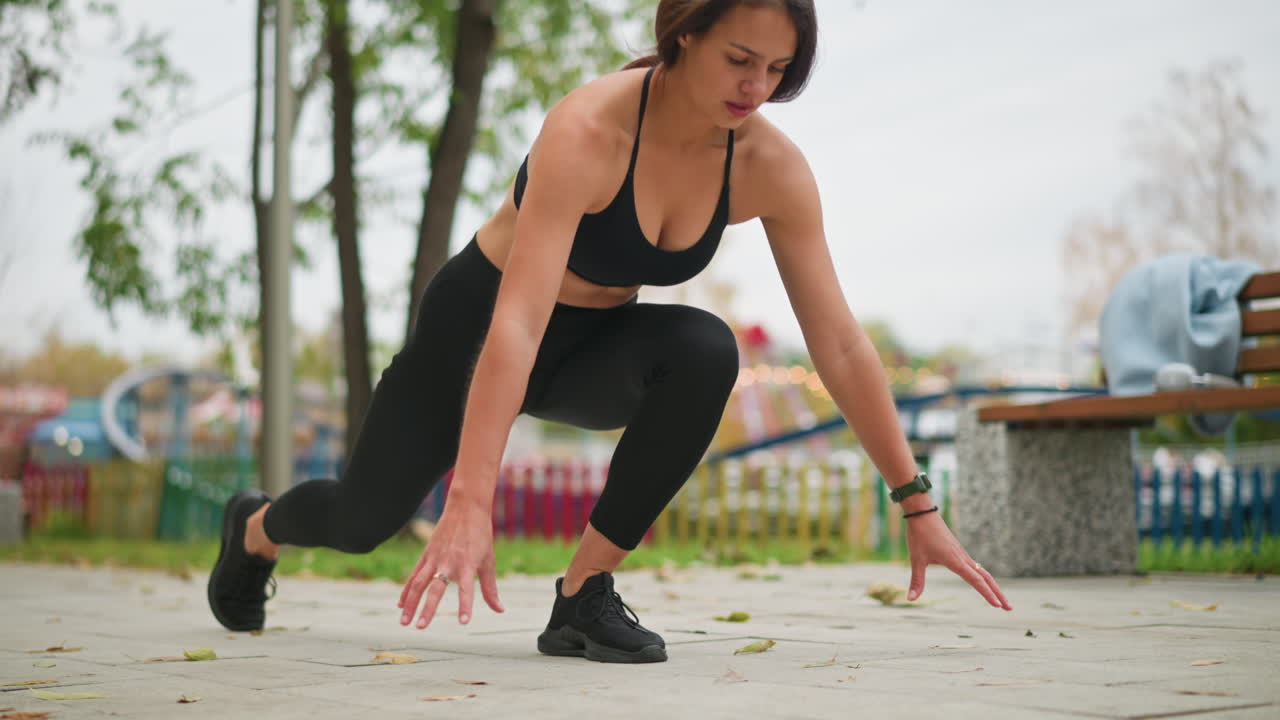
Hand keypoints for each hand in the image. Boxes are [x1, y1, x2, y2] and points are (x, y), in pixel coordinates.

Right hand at [397, 500, 504, 628]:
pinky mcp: (426, 554)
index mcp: (467, 564)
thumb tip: (500, 610)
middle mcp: (448, 562)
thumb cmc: (480, 536)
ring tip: (403, 622)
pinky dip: (406, 590)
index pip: (466, 589)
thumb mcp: (488, 561)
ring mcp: (434, 558)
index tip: (463, 622)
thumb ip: (490, 588)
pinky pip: (414, 575)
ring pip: (418, 583)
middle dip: (427, 609)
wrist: (466, 508)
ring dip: (410, 603)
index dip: (465, 605)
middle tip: (421, 627)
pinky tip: (400, 605)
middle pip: (435, 588)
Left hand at [905, 511, 1012, 609]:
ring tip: (1000, 601)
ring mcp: (962, 555)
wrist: (922, 513)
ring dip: (993, 586)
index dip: (987, 594)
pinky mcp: (959, 552)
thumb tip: (910, 599)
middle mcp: (963, 558)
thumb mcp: (916, 559)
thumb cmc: (920, 535)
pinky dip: (984, 578)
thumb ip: (917, 580)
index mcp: (955, 561)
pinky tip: (984, 584)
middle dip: (998, 593)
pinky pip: (976, 568)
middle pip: (986, 578)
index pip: (976, 581)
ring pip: (983, 572)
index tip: (997, 606)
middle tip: (1009, 608)